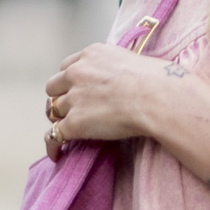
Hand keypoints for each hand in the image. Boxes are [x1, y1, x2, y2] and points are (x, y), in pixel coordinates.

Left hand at [44, 44, 200, 147]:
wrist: (156, 98)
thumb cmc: (157, 81)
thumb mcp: (132, 61)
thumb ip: (117, 68)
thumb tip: (126, 82)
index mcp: (91, 55)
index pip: (67, 67)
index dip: (69, 81)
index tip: (75, 89)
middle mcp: (77, 73)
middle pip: (54, 87)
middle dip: (60, 98)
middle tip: (71, 110)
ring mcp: (74, 98)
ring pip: (54, 110)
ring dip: (60, 119)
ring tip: (67, 131)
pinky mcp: (74, 123)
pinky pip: (53, 135)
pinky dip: (53, 145)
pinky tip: (56, 154)